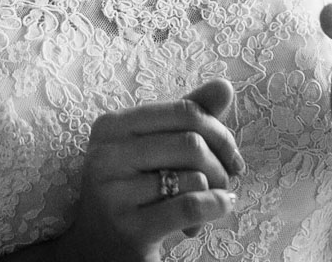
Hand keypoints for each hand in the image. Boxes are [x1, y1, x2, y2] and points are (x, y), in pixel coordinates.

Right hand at [57, 79, 242, 261]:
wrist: (99, 249)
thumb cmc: (136, 192)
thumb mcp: (157, 150)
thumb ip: (188, 116)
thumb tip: (224, 85)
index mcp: (112, 126)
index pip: (183, 111)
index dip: (219, 132)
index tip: (231, 157)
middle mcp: (105, 154)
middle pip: (191, 142)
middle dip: (221, 164)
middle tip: (224, 183)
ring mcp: (112, 192)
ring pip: (193, 175)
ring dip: (215, 191)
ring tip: (207, 203)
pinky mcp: (128, 227)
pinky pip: (189, 206)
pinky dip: (215, 207)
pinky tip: (218, 209)